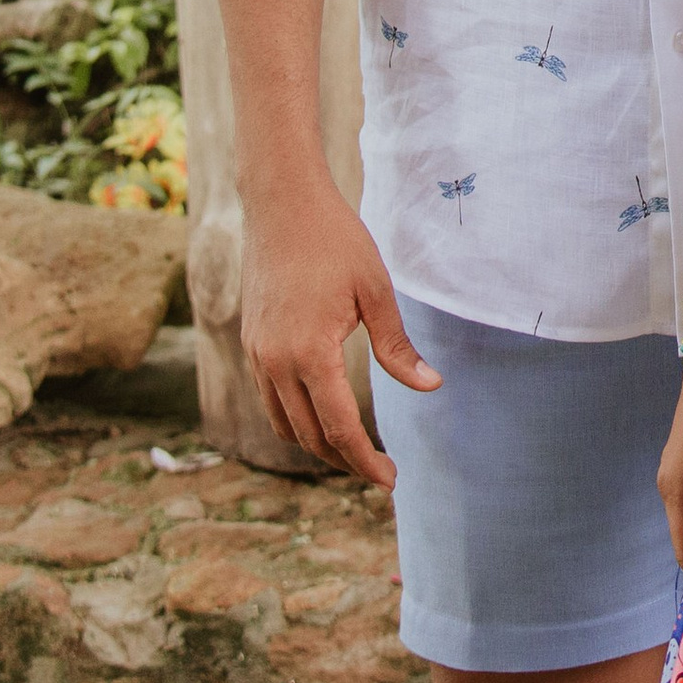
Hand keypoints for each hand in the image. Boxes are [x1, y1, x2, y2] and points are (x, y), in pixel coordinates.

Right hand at [238, 173, 440, 488]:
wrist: (282, 203)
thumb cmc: (335, 240)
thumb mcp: (376, 291)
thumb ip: (398, 347)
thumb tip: (430, 387)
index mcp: (309, 354)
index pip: (338, 429)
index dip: (365, 460)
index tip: (390, 479)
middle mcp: (275, 363)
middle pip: (309, 437)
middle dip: (345, 462)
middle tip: (379, 472)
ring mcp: (258, 355)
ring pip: (284, 424)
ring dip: (317, 447)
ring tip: (353, 454)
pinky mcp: (252, 343)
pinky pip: (270, 400)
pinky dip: (294, 421)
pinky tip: (319, 418)